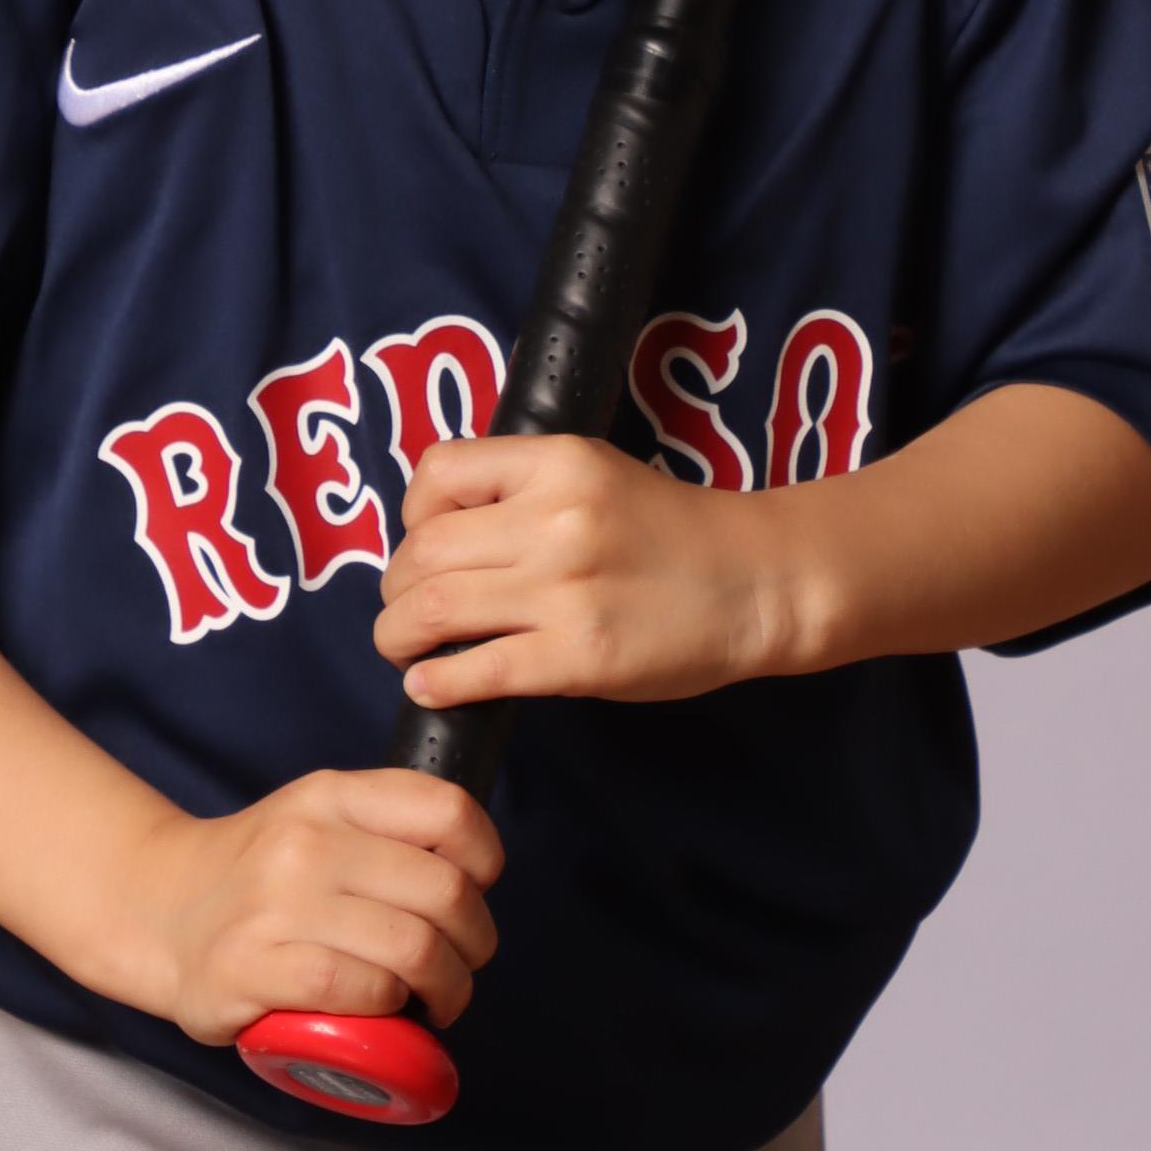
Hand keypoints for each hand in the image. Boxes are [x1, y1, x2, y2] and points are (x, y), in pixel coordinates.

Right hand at [114, 769, 502, 1047]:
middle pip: (445, 893)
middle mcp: (305, 841)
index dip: (485, 859)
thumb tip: (474, 869)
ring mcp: (276, 905)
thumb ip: (386, 827)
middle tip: (463, 966)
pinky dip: (389, 1007)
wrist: (158, 909)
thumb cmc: (261, 876)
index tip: (476, 891)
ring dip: (447, 988)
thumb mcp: (318, 818)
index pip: (448, 811)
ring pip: (413, 948)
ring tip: (438, 1001)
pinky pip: (359, 989)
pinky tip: (384, 1010)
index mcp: (331, 795)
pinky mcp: (253, 967)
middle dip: (474, 943)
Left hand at [375, 436, 794, 712]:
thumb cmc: (671, 533)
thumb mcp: (596, 476)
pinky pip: (477, 670)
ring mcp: (566, 590)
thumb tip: (432, 533)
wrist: (756, 582)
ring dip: (398, 637)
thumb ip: (522, 490)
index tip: (423, 545)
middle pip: (422, 551)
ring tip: (404, 649)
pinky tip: (430, 687)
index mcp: (559, 462)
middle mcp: (556, 520)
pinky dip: (435, 683)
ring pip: (433, 610)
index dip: (411, 515)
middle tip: (402, 612)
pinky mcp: (580, 657)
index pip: (438, 473)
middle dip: (394, 589)